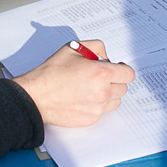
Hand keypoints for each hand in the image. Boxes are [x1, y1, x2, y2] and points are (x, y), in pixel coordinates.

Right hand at [14, 40, 134, 126]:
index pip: (129, 74)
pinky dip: (97, 105)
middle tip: (99, 77)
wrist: (37, 96)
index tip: (117, 68)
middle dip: (114, 80)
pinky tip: (83, 97)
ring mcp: (98, 108)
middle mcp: (103, 92)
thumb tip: (106, 56)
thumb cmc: (52, 72)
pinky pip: (103, 111)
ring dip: (108, 94)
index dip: (123, 69)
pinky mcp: (91, 119)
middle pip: (123, 88)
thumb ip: (96, 47)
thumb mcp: (73, 48)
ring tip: (91, 88)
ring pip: (115, 100)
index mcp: (101, 73)